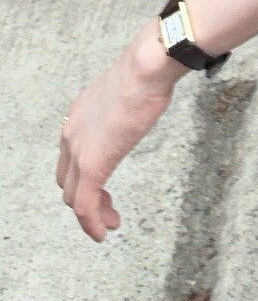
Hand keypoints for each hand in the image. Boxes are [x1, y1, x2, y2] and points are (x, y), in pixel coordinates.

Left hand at [56, 23, 187, 241]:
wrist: (144, 69)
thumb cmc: (146, 72)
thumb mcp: (127, 90)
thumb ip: (124, 105)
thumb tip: (141, 102)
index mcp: (78, 116)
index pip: (71, 156)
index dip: (83, 175)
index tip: (103, 183)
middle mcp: (71, 134)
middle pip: (69, 180)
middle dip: (86, 198)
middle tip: (107, 207)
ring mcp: (79, 151)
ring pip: (74, 197)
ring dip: (91, 214)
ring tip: (109, 223)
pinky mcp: (92, 165)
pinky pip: (85, 205)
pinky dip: (91, 223)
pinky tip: (103, 231)